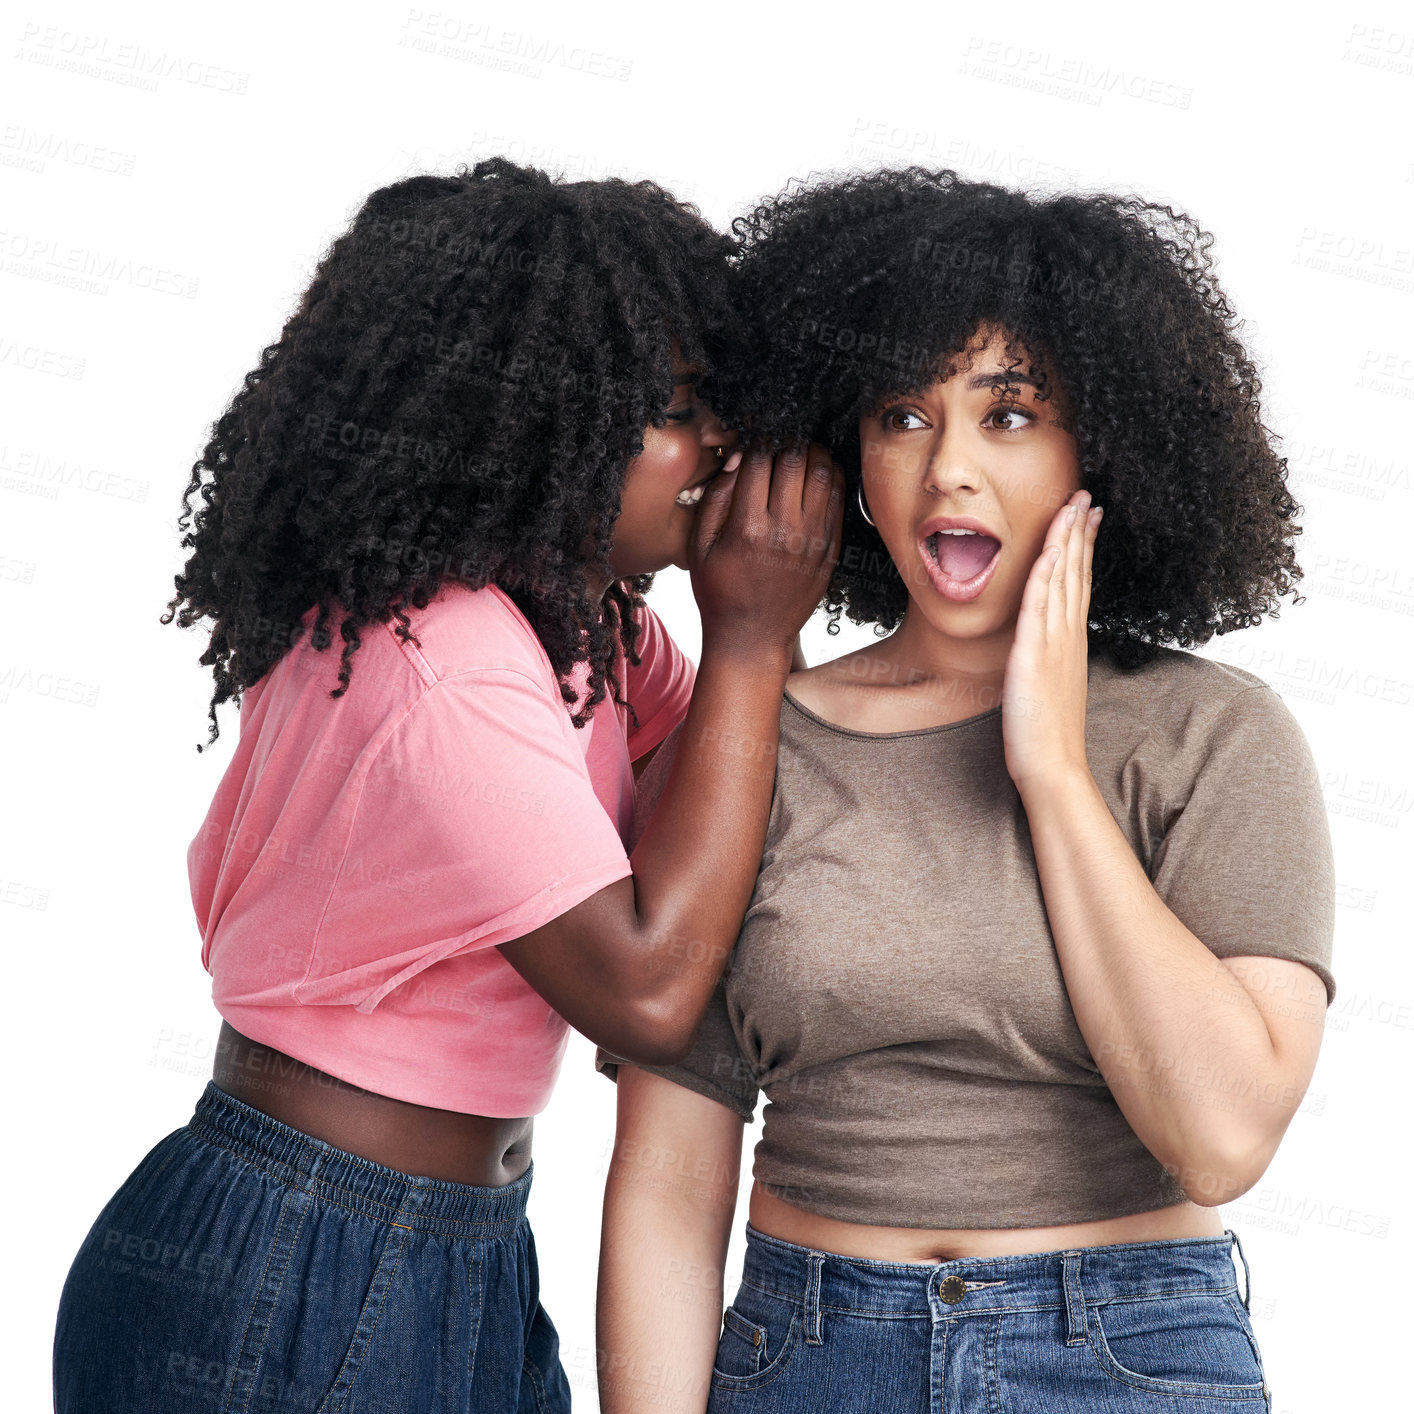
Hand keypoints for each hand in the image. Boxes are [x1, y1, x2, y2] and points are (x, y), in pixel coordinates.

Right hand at [687, 439, 843, 659]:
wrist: (752, 637)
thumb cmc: (719, 591)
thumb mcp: (700, 546)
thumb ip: (716, 498)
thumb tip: (738, 456)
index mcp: (747, 528)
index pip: (760, 460)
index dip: (758, 438)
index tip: (755, 434)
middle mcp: (784, 531)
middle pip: (796, 458)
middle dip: (787, 439)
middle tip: (780, 437)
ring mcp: (812, 540)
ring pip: (824, 473)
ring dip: (813, 452)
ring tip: (800, 451)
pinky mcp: (830, 550)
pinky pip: (839, 499)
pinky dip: (831, 476)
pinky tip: (816, 473)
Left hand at [1001, 488, 1101, 794]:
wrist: (1052, 767)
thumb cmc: (1047, 733)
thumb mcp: (1049, 684)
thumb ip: (1048, 658)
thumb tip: (1042, 643)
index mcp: (1071, 641)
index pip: (1078, 583)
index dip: (1082, 547)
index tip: (1088, 516)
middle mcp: (1067, 636)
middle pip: (1076, 573)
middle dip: (1080, 531)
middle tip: (1087, 496)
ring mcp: (1053, 645)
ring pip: (1062, 581)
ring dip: (1066, 541)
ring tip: (1073, 506)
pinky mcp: (1033, 657)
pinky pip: (1040, 609)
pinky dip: (1046, 578)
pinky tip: (1049, 552)